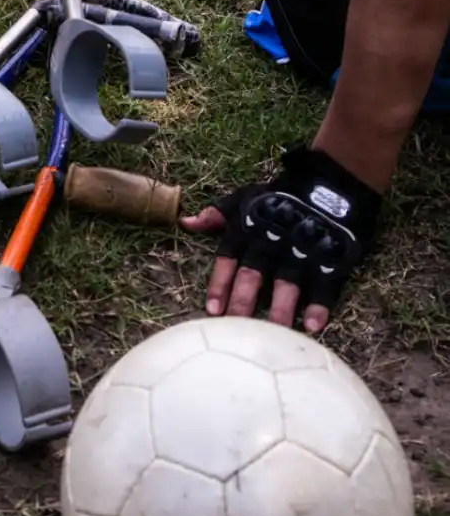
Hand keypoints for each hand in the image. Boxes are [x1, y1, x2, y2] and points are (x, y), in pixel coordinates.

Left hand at [180, 146, 382, 334]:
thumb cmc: (280, 194)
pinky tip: (313, 325)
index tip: (212, 310)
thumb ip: (216, 214)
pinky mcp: (329, 257)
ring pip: (286, 284)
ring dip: (280, 310)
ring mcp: (301, 250)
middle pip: (253, 276)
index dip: (219, 285)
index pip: (228, 259)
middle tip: (237, 330)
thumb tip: (185, 223)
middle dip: (243, 302)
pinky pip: (324, 284)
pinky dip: (319, 304)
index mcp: (248, 230)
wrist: (329, 180)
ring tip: (274, 334)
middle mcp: (271, 242)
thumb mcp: (244, 198)